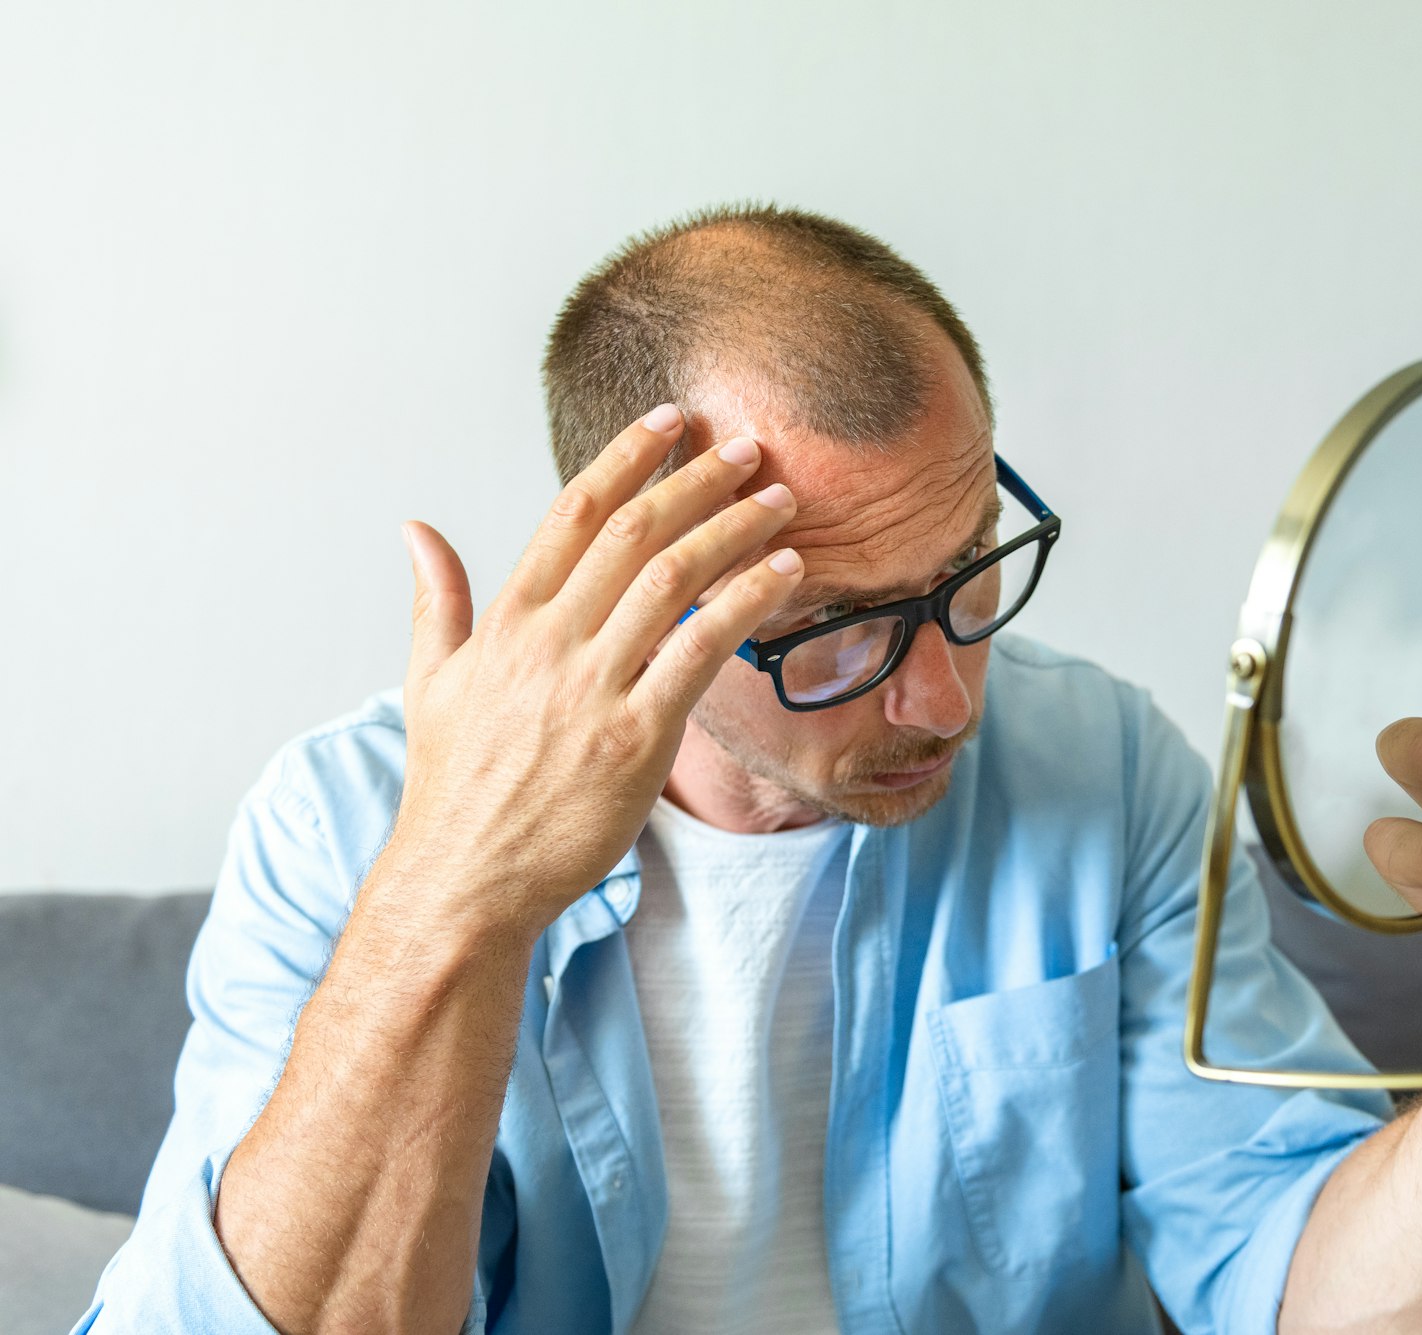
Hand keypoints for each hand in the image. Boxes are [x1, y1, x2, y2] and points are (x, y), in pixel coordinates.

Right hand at [384, 405, 802, 940]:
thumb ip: (436, 600)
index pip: (572, 512)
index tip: (670, 421)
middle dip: (697, 479)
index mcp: (506, 621)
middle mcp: (550, 642)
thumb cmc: (454, 787)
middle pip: (635, 532)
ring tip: (781, 499)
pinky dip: (748, 601)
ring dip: (735, 528)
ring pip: (673, 578)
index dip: (626, 456)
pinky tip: (787, 572)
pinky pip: (702, 649)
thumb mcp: (429, 683)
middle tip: (748, 447)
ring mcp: (593, 688)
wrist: (464, 880)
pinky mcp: (636, 737)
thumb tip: (418, 530)